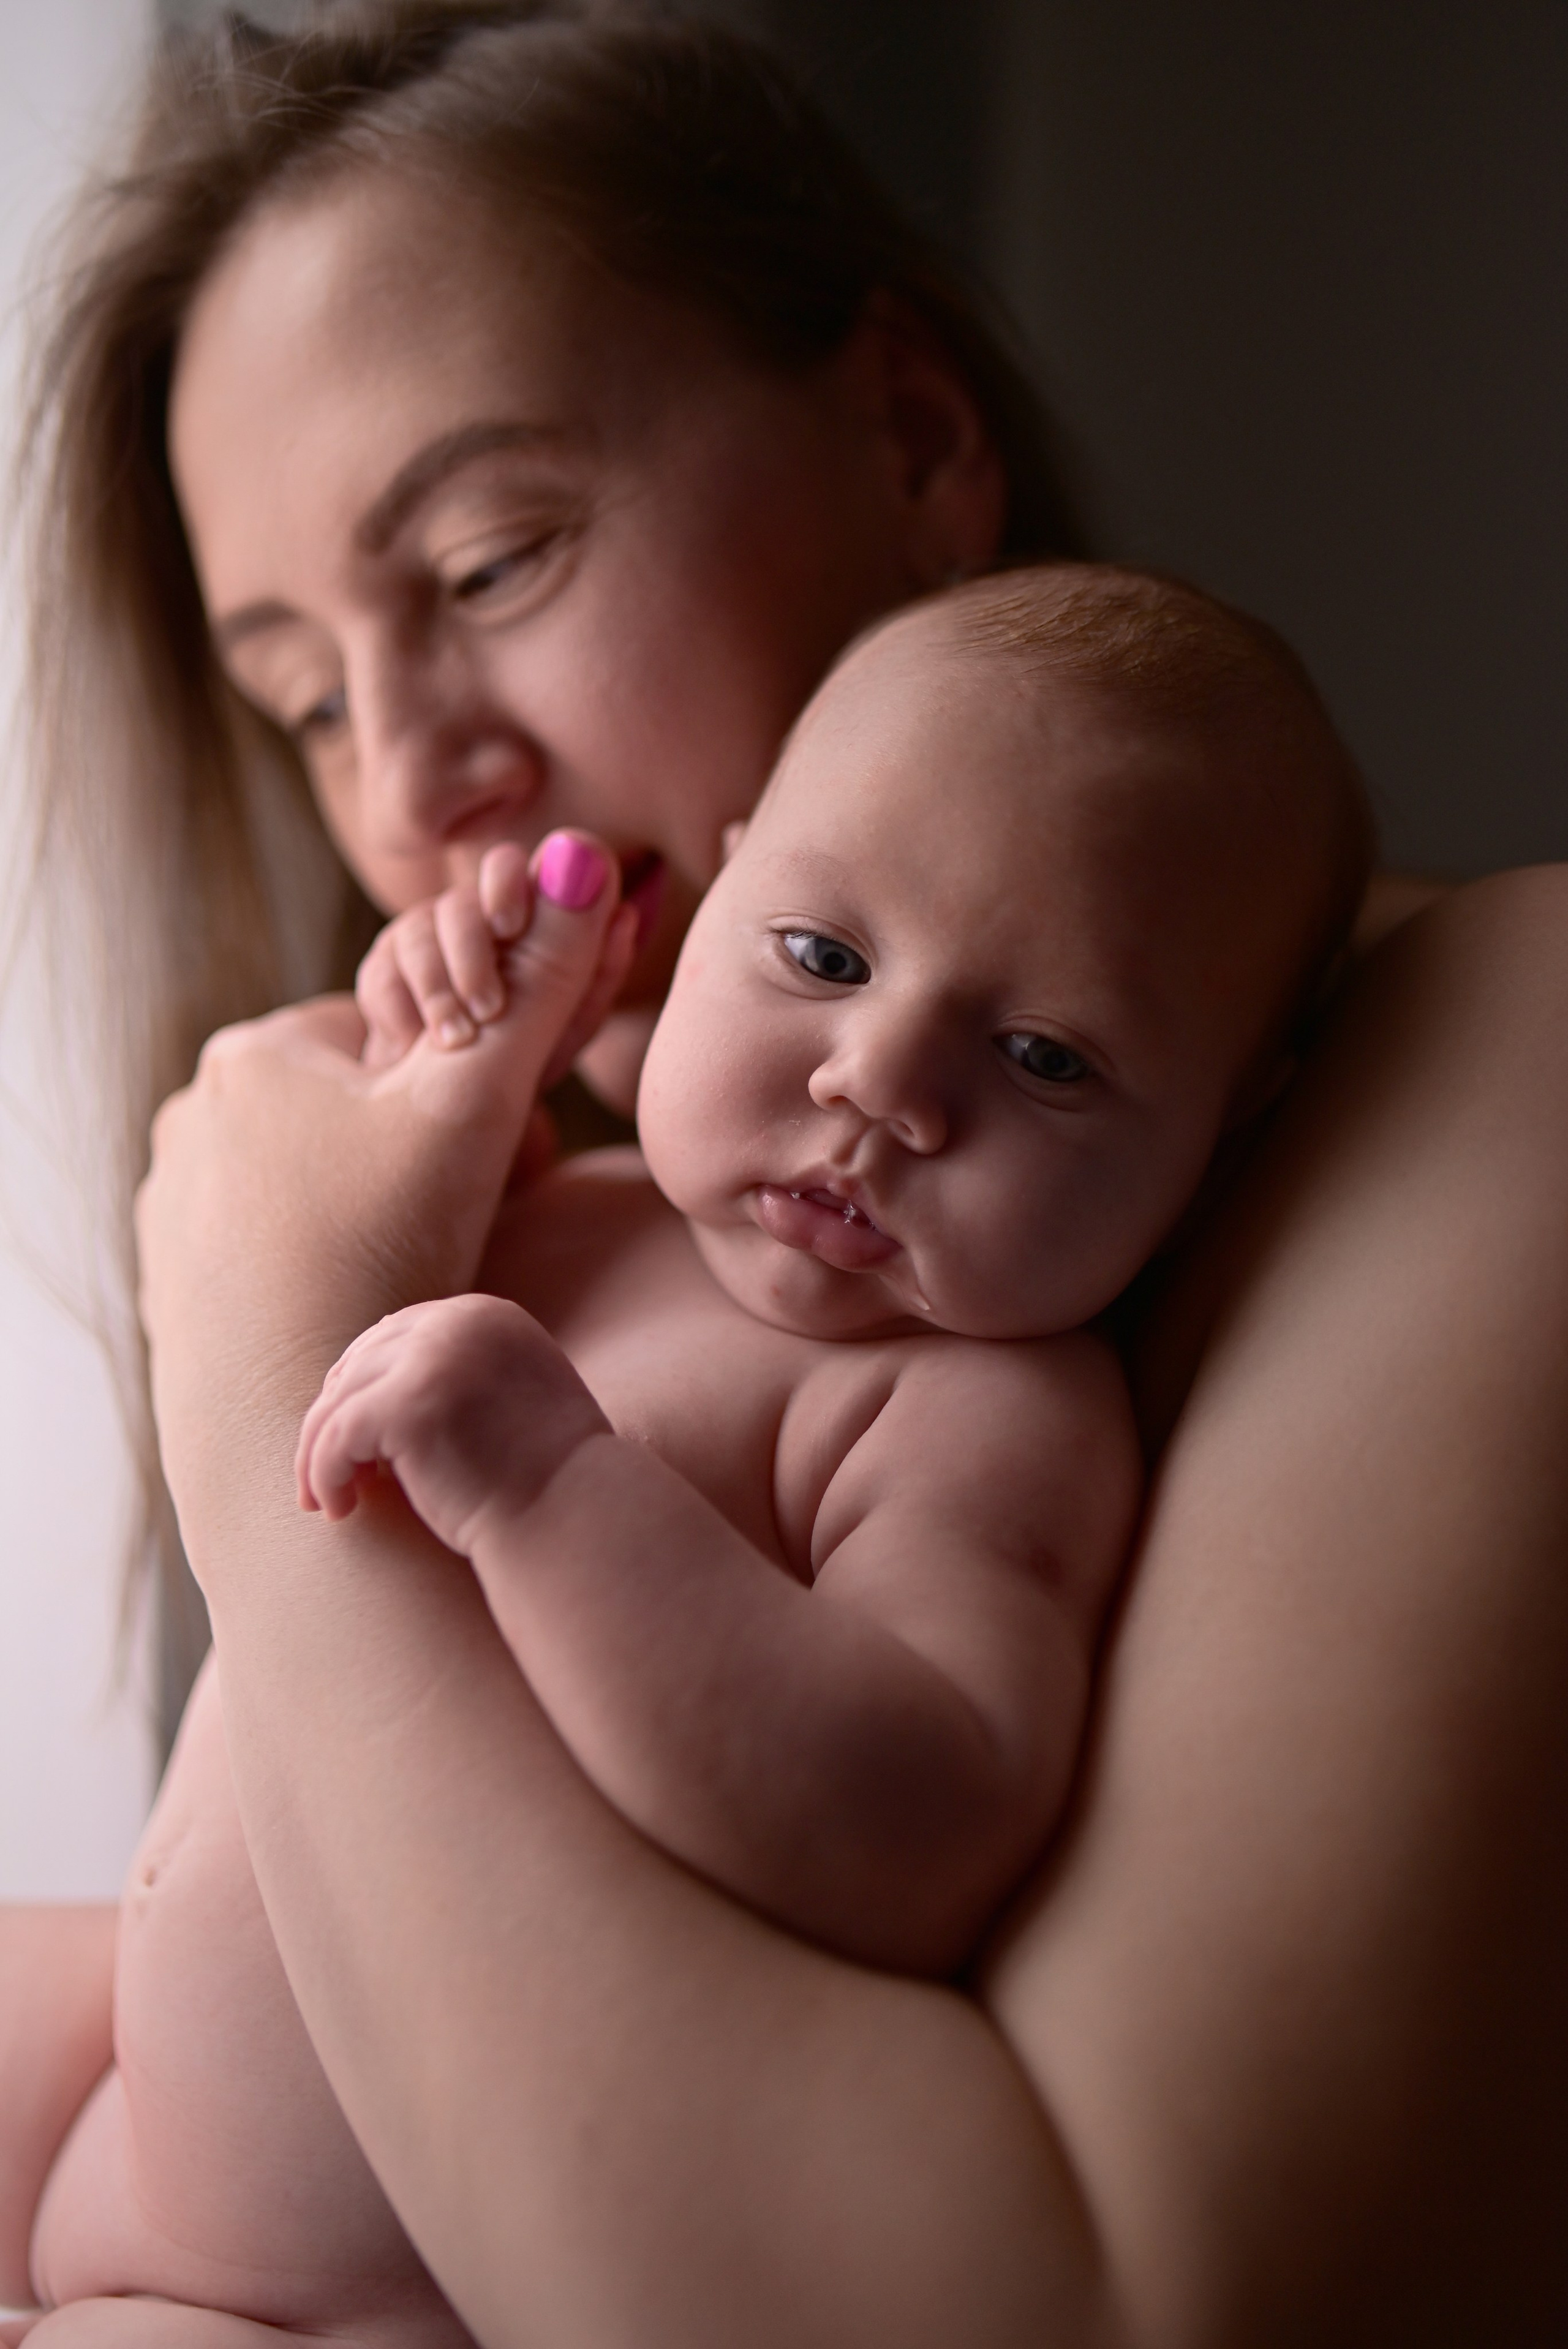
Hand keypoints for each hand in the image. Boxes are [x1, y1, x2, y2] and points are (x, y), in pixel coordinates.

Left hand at [136, 832, 623, 1562]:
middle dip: (434, 1150)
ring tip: (427, 1265)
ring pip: (322, 1179)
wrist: (287, 1421)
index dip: (472, 1087)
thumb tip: (587, 860)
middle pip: (359, 1109)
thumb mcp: (481, 1108)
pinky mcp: (175, 1286)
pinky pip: (279, 1245)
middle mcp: (194, 1117)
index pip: (393, 1033)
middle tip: (484, 1210)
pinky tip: (371, 1301)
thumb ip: (544, 984)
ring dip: (388, 1204)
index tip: (509, 1148)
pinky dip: (333, 1261)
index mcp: (254, 1053)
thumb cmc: (386, 1251)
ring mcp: (174, 1207)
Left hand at [296, 1295, 608, 1556]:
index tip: (345, 1433)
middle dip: (333, 1418)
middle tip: (322, 1471)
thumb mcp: (510, 1398)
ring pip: (338, 1401)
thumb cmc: (545, 1479)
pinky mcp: (404, 1405)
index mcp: (488, 1315)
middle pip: (360, 1362)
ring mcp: (432, 1358)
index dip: (362, 1385)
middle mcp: (459, 1322)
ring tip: (321, 1498)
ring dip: (319, 1453)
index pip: (395, 1336)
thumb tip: (377, 1394)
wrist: (572, 1517)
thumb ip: (461, 1376)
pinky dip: (323, 1475)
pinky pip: (335, 1437)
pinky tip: (337, 1509)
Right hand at [355, 837, 636, 1074]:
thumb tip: (618, 903)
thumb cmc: (527, 1069)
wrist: (457, 1116)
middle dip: (470, 953)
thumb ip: (593, 969)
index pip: (508, 868)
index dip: (506, 883)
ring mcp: (421, 943)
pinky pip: (380, 973)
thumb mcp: (567, 1029)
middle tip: (488, 1008)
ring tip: (456, 1043)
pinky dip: (399, 1012)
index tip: (509, 925)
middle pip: (459, 904)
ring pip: (414, 935)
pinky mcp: (384, 974)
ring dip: (437, 991)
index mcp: (519, 922)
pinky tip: (413, 1047)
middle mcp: (469, 922)